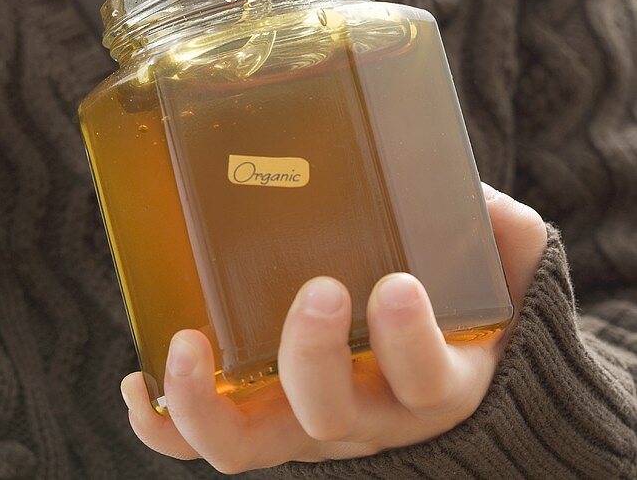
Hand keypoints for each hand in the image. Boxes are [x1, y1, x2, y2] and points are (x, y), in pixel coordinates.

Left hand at [120, 184, 546, 472]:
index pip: (428, 381)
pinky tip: (137, 382)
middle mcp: (371, 413)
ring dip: (212, 404)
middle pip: (333, 413)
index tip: (398, 284)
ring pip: (254, 444)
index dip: (410, 342)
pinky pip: (211, 439)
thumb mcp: (503, 261)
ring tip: (187, 343)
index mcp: (437, 377)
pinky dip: (168, 424)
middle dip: (314, 355)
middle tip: (317, 289)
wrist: (448, 361)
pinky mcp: (266, 416)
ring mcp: (311, 422)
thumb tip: (474, 196)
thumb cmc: (467, 298)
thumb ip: (501, 229)